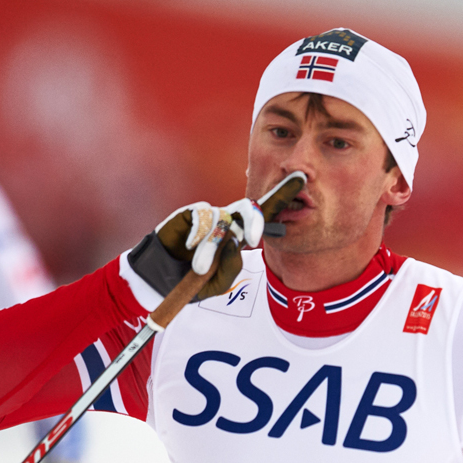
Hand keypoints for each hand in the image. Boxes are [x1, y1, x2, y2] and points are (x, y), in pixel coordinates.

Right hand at [129, 174, 306, 301]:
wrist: (161, 282)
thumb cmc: (193, 282)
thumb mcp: (218, 283)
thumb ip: (231, 266)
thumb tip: (235, 241)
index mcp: (239, 236)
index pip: (264, 214)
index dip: (282, 197)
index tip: (302, 179)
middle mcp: (227, 221)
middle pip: (248, 208)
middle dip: (254, 220)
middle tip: (254, 238)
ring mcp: (209, 216)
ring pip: (221, 220)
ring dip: (210, 247)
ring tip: (198, 267)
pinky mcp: (188, 214)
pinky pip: (200, 216)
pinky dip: (197, 234)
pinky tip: (187, 248)